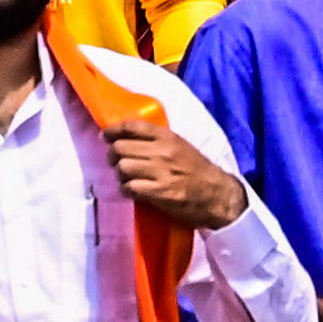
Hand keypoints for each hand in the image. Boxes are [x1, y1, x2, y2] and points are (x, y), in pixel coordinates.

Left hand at [99, 113, 250, 230]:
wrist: (217, 195)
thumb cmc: (197, 170)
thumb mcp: (180, 145)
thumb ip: (157, 139)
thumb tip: (126, 136)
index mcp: (168, 136)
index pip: (132, 126)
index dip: (113, 130)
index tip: (106, 135)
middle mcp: (162, 151)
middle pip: (120, 147)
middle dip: (113, 155)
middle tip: (116, 161)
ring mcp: (160, 172)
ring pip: (122, 167)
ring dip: (120, 174)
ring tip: (126, 178)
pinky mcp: (159, 193)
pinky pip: (129, 187)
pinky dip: (126, 189)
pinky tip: (132, 191)